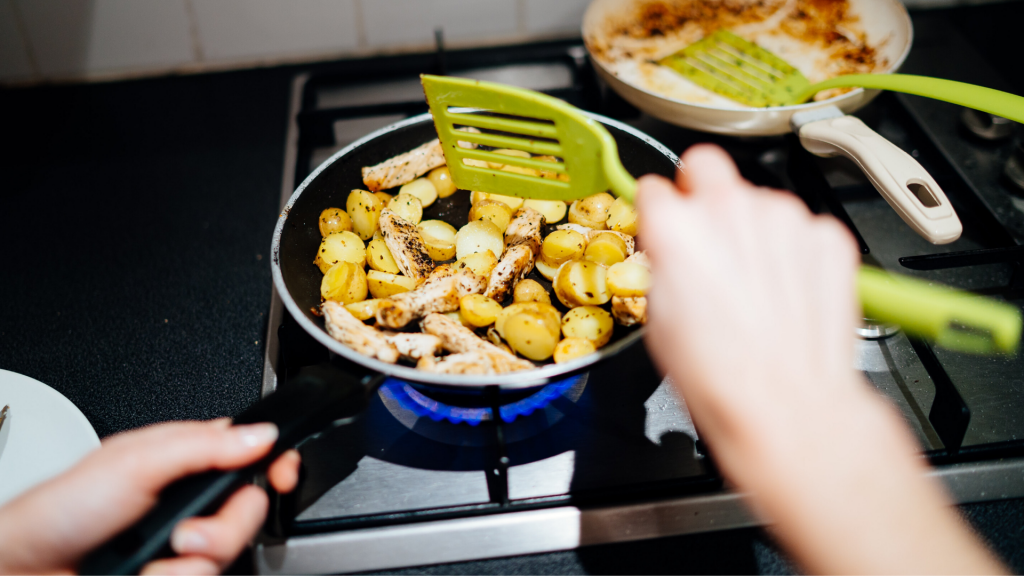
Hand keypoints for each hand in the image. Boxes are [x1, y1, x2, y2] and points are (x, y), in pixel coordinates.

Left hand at [0, 419, 301, 574]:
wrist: (29, 569)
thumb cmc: (65, 508)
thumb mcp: (137, 461)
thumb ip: (204, 445)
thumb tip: (262, 434)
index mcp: (186, 457)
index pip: (253, 452)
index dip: (276, 462)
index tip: (283, 474)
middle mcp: (190, 501)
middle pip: (251, 508)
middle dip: (226, 525)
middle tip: (188, 529)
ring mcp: (184, 543)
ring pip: (230, 551)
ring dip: (193, 557)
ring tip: (158, 552)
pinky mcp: (176, 572)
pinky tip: (146, 571)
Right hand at [636, 144, 1004, 573]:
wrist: (786, 402)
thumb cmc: (720, 374)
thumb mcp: (659, 316)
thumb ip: (666, 262)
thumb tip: (673, 251)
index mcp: (677, 227)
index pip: (656, 186)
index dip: (658, 208)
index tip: (664, 221)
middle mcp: (732, 209)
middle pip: (708, 166)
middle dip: (701, 189)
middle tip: (705, 229)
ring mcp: (786, 219)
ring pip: (761, 200)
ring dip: (754, 228)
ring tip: (754, 283)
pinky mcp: (827, 237)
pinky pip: (803, 229)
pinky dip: (794, 252)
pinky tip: (786, 291)